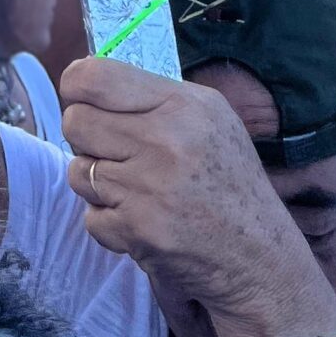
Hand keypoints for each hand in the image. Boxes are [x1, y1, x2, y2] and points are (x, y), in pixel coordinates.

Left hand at [60, 60, 335, 336]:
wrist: (260, 260)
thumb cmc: (230, 182)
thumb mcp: (209, 118)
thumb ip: (152, 96)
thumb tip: (85, 81)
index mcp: (182, 105)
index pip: (92, 77)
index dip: (77, 89)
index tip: (85, 101)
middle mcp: (164, 141)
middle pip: (74, 122)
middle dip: (86, 138)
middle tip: (114, 152)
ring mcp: (149, 188)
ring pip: (78, 171)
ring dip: (98, 184)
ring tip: (135, 189)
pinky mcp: (138, 231)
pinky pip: (91, 217)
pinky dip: (110, 223)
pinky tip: (142, 221)